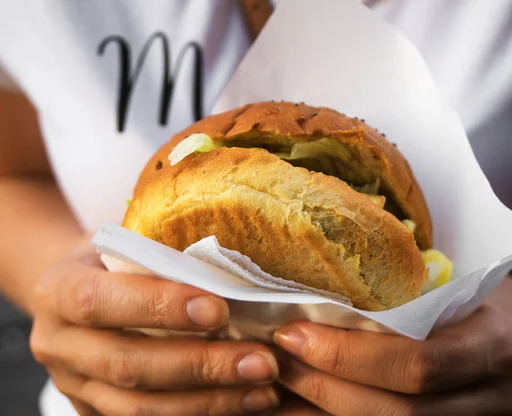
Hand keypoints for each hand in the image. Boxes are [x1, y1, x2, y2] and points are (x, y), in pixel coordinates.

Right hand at [30, 241, 279, 414]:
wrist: (78, 290)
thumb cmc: (115, 257)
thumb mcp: (128, 238)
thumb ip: (164, 249)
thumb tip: (235, 264)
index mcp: (58, 291)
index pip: (99, 302)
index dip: (158, 307)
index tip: (219, 310)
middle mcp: (57, 344)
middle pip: (127, 365)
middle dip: (201, 366)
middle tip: (262, 361)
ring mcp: (74, 386)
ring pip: (138, 408)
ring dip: (209, 402)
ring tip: (264, 389)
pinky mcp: (95, 411)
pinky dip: (200, 415)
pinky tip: (244, 403)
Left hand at [273, 277, 511, 415]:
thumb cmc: (492, 303)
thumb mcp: (464, 289)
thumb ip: (410, 298)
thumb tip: (320, 288)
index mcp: (499, 348)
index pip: (418, 364)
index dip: (349, 355)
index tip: (293, 333)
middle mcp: (495, 401)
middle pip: (399, 413)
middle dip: (326, 389)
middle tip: (276, 360)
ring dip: (324, 414)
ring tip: (279, 387)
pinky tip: (306, 409)